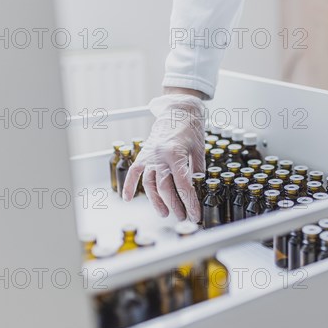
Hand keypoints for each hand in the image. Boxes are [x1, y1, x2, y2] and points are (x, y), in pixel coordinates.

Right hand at [122, 91, 204, 220]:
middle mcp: (160, 156)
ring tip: (164, 213)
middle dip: (174, 205)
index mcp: (176, 154)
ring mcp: (150, 155)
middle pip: (164, 187)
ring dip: (156, 201)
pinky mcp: (143, 154)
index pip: (183, 185)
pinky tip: (127, 199)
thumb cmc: (191, 128)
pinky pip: (134, 172)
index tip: (194, 214)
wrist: (178, 110)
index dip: (189, 202)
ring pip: (149, 184)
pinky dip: (129, 185)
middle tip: (182, 216)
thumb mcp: (199, 150)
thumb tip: (197, 188)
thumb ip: (197, 170)